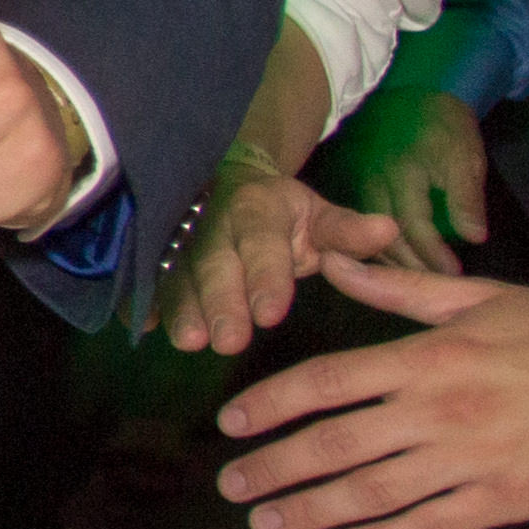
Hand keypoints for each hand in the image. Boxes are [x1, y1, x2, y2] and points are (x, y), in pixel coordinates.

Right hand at [163, 157, 403, 352]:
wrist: (230, 186)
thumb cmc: (285, 215)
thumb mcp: (319, 217)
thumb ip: (347, 232)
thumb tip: (387, 229)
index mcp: (257, 209)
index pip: (262, 244)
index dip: (265, 277)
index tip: (272, 315)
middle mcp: (212, 223)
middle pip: (213, 263)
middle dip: (219, 303)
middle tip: (228, 342)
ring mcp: (180, 238)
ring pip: (176, 272)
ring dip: (180, 308)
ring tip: (189, 341)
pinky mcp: (157, 256)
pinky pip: (147, 277)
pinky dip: (141, 300)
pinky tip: (142, 326)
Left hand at [215, 260, 528, 528]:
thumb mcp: (481, 298)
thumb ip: (399, 289)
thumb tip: (335, 260)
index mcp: (427, 358)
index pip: (326, 382)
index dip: (271, 405)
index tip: (230, 424)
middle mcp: (438, 411)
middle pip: (334, 445)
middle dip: (274, 468)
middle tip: (231, 487)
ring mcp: (470, 461)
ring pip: (372, 493)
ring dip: (311, 511)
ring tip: (268, 523)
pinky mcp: (505, 500)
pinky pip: (430, 526)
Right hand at [328, 86, 492, 276]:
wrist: (412, 92)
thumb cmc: (443, 125)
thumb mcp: (464, 156)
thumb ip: (466, 197)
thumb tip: (473, 237)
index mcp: (403, 175)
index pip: (415, 226)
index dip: (433, 254)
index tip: (453, 274)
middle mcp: (375, 183)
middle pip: (386, 236)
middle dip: (411, 265)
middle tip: (436, 284)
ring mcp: (362, 184)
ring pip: (370, 231)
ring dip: (392, 259)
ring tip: (416, 279)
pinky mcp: (358, 184)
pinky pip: (366, 221)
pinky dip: (379, 243)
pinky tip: (393, 256)